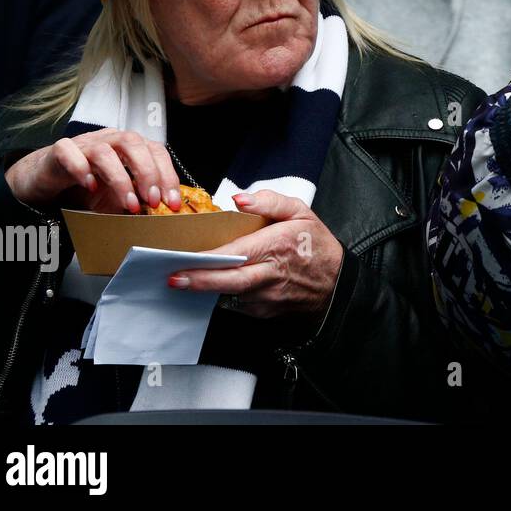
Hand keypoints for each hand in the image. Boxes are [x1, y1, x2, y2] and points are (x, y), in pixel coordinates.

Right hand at [4, 128, 183, 214]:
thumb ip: (138, 199)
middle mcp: (110, 140)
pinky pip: (70, 153)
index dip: (167, 176)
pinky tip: (90, 187)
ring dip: (120, 179)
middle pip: (134, 143)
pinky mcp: (60, 151)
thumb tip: (161, 213)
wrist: (47, 180)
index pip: (156, 151)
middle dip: (148, 173)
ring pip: (105, 151)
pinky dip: (81, 170)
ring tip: (128, 204)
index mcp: (130, 147)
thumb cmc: (87, 187)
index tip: (171, 202)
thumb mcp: (118, 197)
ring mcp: (84, 143)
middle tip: (152, 201)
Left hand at [169, 190, 342, 319]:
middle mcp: (272, 273)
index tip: (187, 259)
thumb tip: (239, 200)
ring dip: (209, 288)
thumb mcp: (301, 212)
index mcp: (278, 245)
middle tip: (174, 279)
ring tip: (190, 279)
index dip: (212, 258)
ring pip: (230, 294)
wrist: (335, 283)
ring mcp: (268, 296)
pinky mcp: (264, 311)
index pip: (239, 253)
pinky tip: (223, 284)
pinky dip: (227, 293)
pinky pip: (238, 302)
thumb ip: (270, 202)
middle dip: (200, 281)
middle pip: (230, 281)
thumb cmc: (316, 246)